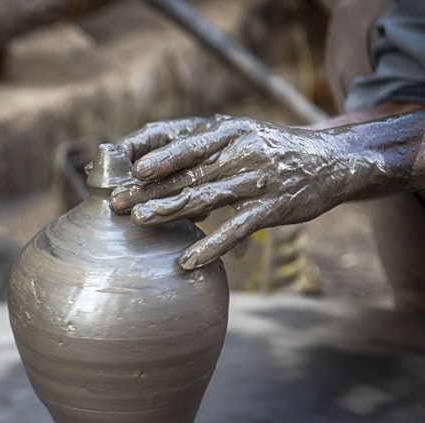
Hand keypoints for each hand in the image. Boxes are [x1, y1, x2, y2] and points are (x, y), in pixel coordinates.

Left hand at [111, 116, 348, 269]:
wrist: (331, 161)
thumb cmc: (270, 151)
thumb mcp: (238, 138)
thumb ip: (199, 153)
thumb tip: (151, 173)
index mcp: (229, 132)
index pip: (188, 144)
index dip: (159, 157)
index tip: (131, 169)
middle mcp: (242, 152)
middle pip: (188, 173)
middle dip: (150, 188)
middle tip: (118, 202)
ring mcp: (256, 181)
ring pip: (206, 197)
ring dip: (171, 210)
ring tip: (140, 221)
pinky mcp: (271, 209)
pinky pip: (236, 229)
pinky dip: (211, 246)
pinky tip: (187, 261)